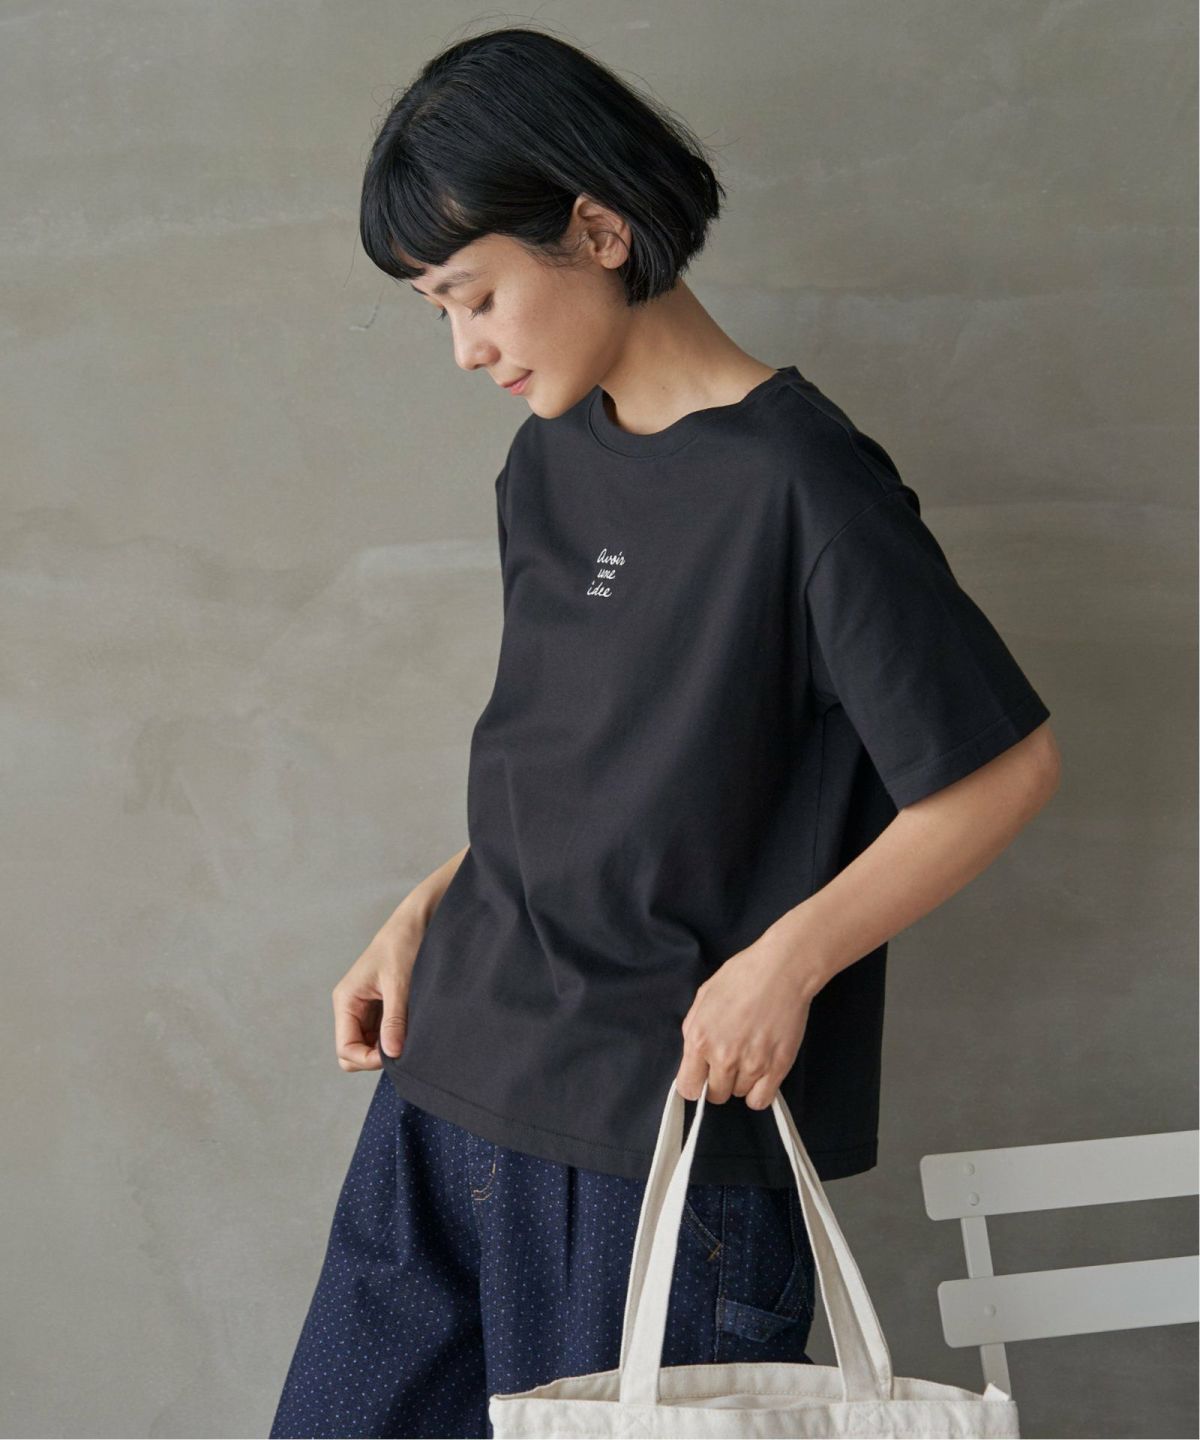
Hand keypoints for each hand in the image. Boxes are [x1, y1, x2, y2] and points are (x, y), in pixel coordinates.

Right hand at [332, 913, 425, 1070]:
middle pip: (353, 1051)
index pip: (346, 1048)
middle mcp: (351, 1007)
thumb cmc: (403, 944)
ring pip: (368, 1045)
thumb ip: (394, 1020)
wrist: (418, 920)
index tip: (395, 1054)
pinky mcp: (381, 1006)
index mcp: (346, 1000)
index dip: (367, 1059)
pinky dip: (394, 1037)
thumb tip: (392, 1055)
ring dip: (386, 1048)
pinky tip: (411, 1030)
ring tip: (410, 1037)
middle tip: (403, 1049)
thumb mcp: (399, 984)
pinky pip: (382, 1034)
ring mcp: (366, 1008)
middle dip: (374, 1057)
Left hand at [673, 931, 817, 1109]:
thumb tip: (693, 1056)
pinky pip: (761, 1100)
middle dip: (719, 1081)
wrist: (781, 970)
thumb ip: (694, 1029)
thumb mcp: (704, 998)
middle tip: (729, 1060)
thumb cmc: (742, 976)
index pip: (688, 1088)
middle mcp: (723, 1057)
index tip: (701, 1077)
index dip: (694, 1084)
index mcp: (699, 1039)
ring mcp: (752, 1065)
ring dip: (741, 1081)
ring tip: (750, 1055)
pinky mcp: (777, 1068)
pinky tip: (761, 1074)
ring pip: (739, 1095)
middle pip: (715, 1095)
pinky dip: (759, 1092)